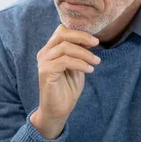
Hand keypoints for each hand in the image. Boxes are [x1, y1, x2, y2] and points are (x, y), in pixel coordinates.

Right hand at [31, 25, 100, 139]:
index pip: (62, 30)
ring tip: (96, 61)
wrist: (58, 110)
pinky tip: (89, 70)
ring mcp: (44, 62)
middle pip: (62, 33)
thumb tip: (90, 39)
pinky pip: (65, 61)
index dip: (79, 32)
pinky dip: (80, 63)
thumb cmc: (68, 88)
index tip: (94, 40)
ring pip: (65, 47)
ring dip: (85, 53)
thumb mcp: (77, 66)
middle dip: (82, 36)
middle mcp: (45, 53)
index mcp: (51, 49)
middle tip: (96, 43)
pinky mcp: (45, 72)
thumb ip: (80, 53)